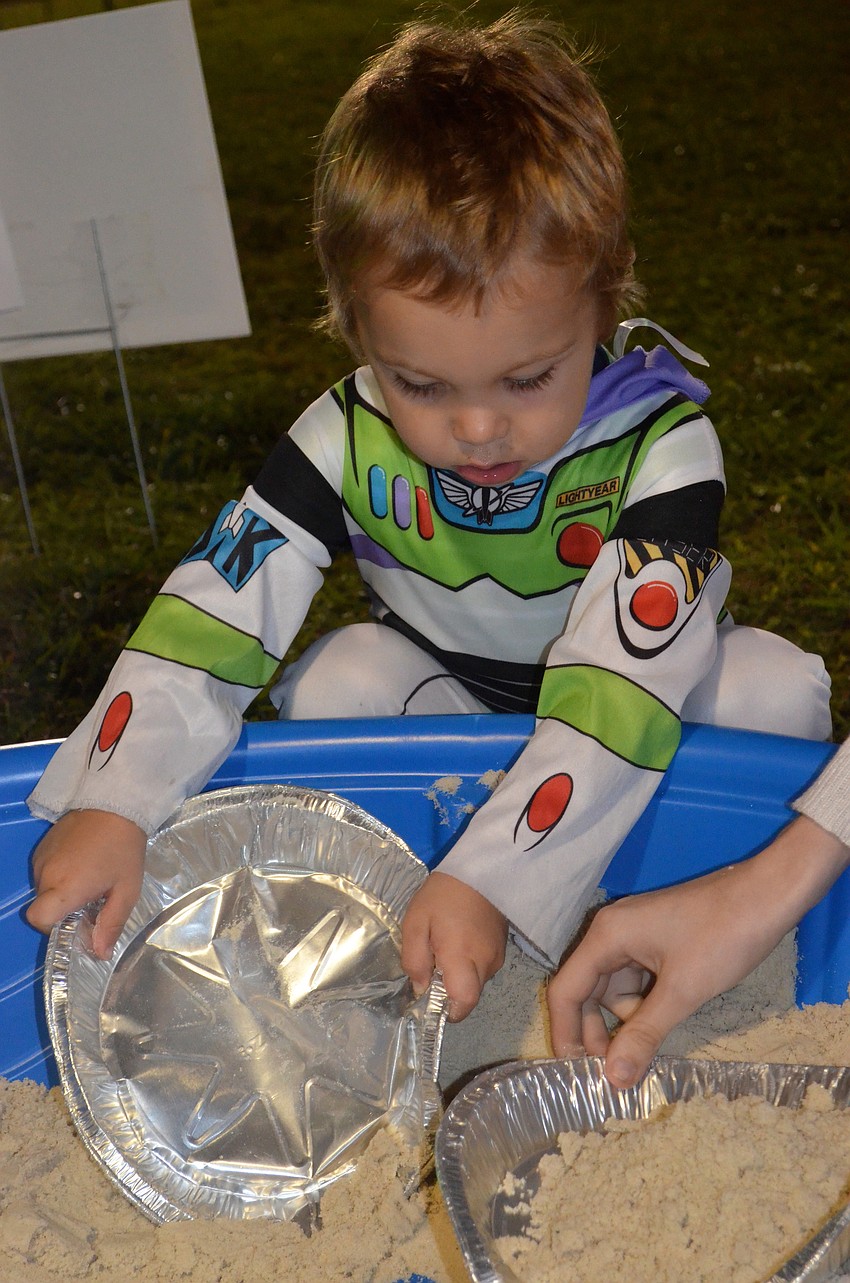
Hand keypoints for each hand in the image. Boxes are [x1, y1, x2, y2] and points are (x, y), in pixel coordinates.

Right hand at [26, 809, 146, 959]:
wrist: (115, 802)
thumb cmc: (124, 849)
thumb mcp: (126, 890)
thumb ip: (111, 924)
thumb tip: (98, 955)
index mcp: (65, 887)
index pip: (38, 920)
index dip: (53, 928)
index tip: (77, 920)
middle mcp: (45, 874)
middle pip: (44, 906)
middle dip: (65, 909)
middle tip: (94, 897)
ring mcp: (41, 858)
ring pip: (44, 889)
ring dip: (63, 890)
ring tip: (92, 875)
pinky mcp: (43, 846)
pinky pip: (45, 871)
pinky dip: (60, 874)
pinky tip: (83, 862)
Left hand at [401, 871, 507, 1020]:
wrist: (482, 868)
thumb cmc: (443, 895)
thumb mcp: (416, 923)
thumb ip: (414, 960)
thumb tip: (420, 988)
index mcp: (462, 958)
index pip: (463, 1004)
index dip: (447, 1010)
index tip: (431, 997)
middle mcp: (485, 963)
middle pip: (469, 996)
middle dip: (450, 990)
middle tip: (434, 963)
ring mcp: (498, 956)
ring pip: (476, 981)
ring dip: (460, 974)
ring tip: (446, 944)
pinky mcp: (503, 947)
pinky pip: (483, 966)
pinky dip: (470, 962)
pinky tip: (460, 938)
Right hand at [546, 815, 849, 1088]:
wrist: (770, 895)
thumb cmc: (723, 936)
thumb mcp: (683, 991)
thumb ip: (644, 1034)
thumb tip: (614, 1079)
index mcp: (607, 935)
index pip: (566, 989)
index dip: (565, 1032)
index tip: (571, 1073)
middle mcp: (612, 931)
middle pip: (589, 990)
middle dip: (601, 1030)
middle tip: (618, 1071)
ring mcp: (635, 934)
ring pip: (616, 988)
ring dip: (631, 1017)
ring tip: (659, 1037)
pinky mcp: (657, 939)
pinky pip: (638, 978)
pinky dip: (648, 1002)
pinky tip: (669, 1017)